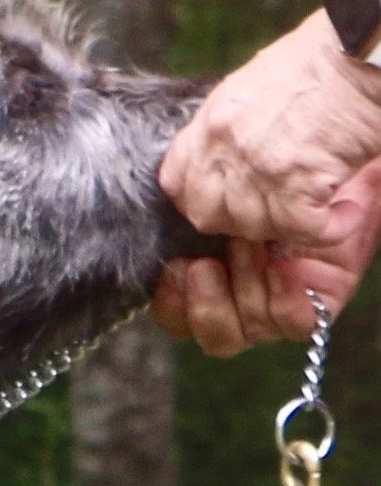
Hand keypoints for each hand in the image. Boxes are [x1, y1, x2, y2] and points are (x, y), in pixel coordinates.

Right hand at [151, 158, 380, 354]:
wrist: (329, 150)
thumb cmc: (270, 167)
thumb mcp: (215, 188)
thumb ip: (185, 214)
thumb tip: (156, 231)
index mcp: (210, 275)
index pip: (175, 312)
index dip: (170, 300)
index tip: (175, 265)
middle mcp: (242, 295)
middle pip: (209, 335)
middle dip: (203, 303)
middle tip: (205, 265)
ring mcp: (279, 303)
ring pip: (244, 333)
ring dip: (243, 289)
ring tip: (251, 247)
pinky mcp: (319, 302)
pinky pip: (293, 325)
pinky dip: (283, 300)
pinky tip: (284, 267)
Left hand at [158, 2, 380, 249]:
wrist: (360, 49)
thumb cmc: (322, 61)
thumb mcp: (255, 88)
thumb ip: (234, 127)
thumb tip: (235, 161)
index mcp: (212, 120)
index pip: (175, 182)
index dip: (200, 200)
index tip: (230, 204)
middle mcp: (224, 144)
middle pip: (206, 215)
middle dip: (241, 223)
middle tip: (280, 213)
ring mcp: (256, 165)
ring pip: (256, 228)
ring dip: (291, 227)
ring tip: (322, 210)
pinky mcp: (297, 181)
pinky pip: (304, 230)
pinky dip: (330, 230)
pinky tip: (346, 214)